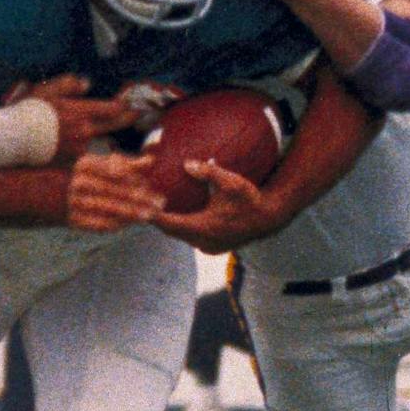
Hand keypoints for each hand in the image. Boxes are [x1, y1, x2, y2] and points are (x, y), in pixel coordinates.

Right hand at [14, 74, 141, 161]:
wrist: (11, 139)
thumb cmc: (27, 112)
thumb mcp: (46, 90)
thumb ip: (69, 84)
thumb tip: (87, 84)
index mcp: (81, 112)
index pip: (111, 109)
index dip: (124, 106)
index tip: (132, 104)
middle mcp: (84, 132)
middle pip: (112, 126)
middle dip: (126, 119)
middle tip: (137, 115)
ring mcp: (79, 150)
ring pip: (96, 142)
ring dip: (102, 138)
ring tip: (102, 135)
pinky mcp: (70, 164)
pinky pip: (83, 157)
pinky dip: (84, 152)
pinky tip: (78, 150)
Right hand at [65, 152, 163, 232]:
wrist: (50, 198)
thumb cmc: (85, 178)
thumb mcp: (100, 165)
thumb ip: (126, 164)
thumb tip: (151, 161)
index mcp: (85, 164)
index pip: (117, 173)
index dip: (138, 181)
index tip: (155, 187)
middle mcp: (78, 182)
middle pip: (116, 191)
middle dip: (141, 198)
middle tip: (160, 203)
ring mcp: (74, 203)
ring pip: (110, 209)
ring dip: (133, 213)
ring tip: (150, 214)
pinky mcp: (73, 220)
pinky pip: (100, 224)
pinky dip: (118, 224)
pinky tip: (132, 223)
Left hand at [153, 160, 280, 253]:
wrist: (269, 218)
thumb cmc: (250, 199)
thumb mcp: (231, 182)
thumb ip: (208, 173)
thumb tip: (187, 163)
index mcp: (204, 228)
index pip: (169, 224)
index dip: (152, 216)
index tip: (139, 206)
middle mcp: (203, 241)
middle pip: (171, 232)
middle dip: (158, 219)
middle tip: (144, 205)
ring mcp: (209, 247)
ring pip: (181, 236)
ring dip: (171, 224)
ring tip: (158, 209)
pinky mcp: (214, 247)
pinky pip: (191, 237)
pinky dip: (183, 227)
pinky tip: (179, 214)